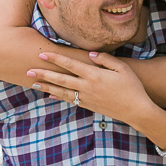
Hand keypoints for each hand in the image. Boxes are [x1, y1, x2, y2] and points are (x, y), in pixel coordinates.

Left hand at [27, 51, 159, 125]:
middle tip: (28, 70)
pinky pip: (70, 100)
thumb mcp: (122, 68)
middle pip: (61, 79)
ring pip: (62, 91)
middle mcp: (87, 87)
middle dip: (44, 74)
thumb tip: (90, 54)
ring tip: (33, 84)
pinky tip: (50, 95)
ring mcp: (86, 98)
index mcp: (94, 75)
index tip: (42, 54)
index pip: (70, 64)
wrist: (136, 110)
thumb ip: (106, 59)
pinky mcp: (88, 106)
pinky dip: (59, 97)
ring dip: (47, 87)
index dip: (55, 58)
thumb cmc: (132, 87)